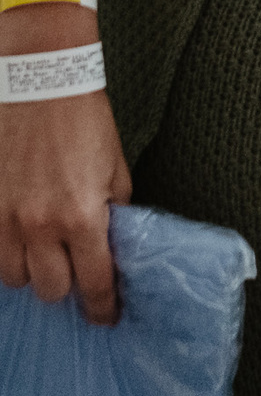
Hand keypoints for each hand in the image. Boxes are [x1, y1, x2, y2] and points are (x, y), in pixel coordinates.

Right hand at [0, 66, 131, 324]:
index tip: (105, 314)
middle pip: (50, 290)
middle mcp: (41, 226)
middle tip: (73, 270)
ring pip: (15, 278)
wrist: (41, 81)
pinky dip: (6, 252)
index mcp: (83, 216)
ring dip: (32, 269)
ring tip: (43, 249)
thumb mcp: (114, 167)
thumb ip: (113, 211)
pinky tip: (18, 237)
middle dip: (65, 284)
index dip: (101, 306)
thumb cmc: (83, 119)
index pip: (93, 283)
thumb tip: (111, 243)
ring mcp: (7, 219)